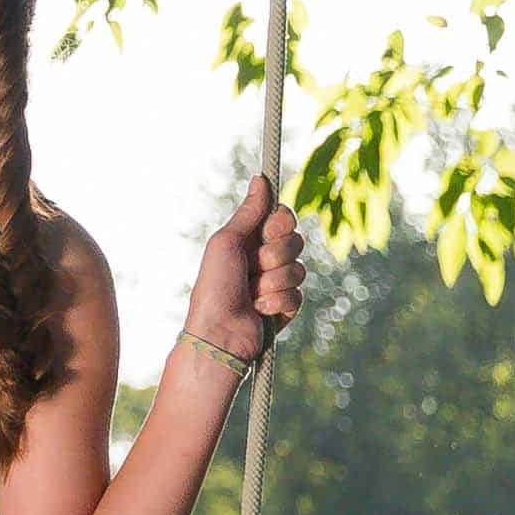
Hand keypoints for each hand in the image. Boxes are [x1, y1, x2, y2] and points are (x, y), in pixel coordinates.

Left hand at [183, 172, 305, 364]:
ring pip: (300, 269)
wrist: (219, 335)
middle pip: (295, 241)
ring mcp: (276, 283)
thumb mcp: (226, 243)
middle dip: (275, 255)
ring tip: (251, 295)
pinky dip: (277, 302)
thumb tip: (260, 179)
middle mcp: (264, 259)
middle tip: (252, 268)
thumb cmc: (214, 288)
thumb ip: (248, 213)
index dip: (281, 223)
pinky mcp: (284, 307)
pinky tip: (259, 311)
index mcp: (249, 240)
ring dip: (273, 282)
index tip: (269, 231)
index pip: (283, 218)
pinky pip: (298, 295)